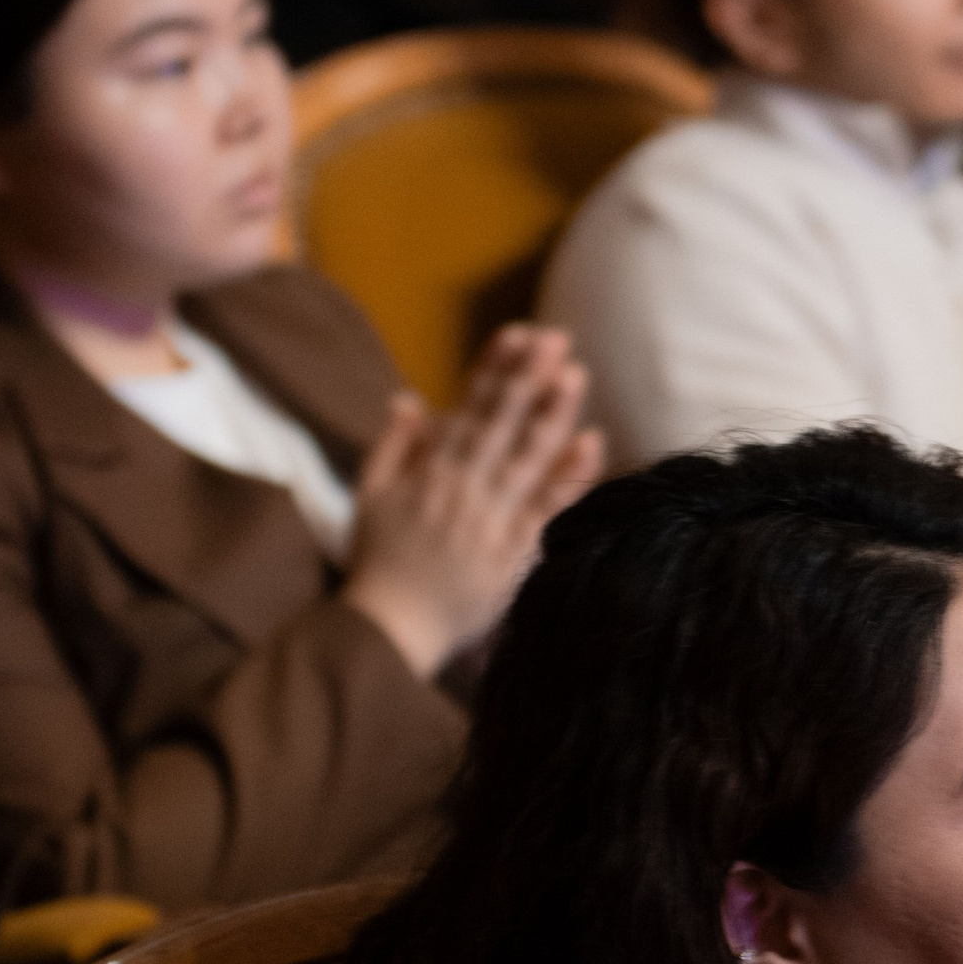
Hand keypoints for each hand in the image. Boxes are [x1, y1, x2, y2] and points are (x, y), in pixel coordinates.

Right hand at [343, 326, 601, 683]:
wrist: (389, 629)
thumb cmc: (379, 562)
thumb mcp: (371, 496)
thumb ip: (393, 445)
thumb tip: (408, 396)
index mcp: (430, 471)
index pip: (467, 407)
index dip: (493, 369)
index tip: (518, 333)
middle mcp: (461, 488)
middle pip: (500, 423)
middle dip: (527, 377)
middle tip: (556, 338)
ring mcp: (489, 520)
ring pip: (526, 458)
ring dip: (551, 414)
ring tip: (574, 374)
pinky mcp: (512, 554)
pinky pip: (545, 509)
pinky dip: (569, 476)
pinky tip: (591, 442)